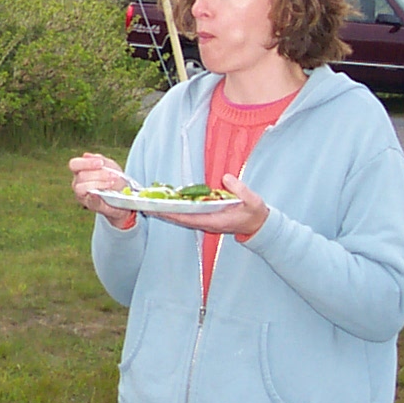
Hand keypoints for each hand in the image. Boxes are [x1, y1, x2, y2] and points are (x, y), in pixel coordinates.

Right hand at [69, 153, 136, 229]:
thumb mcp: (110, 166)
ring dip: (98, 184)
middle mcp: (78, 183)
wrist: (125, 196)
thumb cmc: (114, 179)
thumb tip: (86, 155)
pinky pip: (90, 200)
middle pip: (81, 176)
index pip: (74, 164)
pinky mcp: (90, 205)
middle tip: (112, 175)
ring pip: (82, 188)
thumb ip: (100, 160)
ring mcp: (82, 195)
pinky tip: (99, 194)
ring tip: (111, 183)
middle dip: (98, 174)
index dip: (85, 163)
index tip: (100, 163)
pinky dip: (94, 197)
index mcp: (80, 170)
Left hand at [155, 172, 269, 237]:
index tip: (159, 210)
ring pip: (182, 218)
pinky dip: (176, 209)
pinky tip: (166, 202)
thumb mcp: (254, 201)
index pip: (190, 218)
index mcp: (216, 220)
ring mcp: (205, 221)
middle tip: (145, 206)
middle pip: (181, 219)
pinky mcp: (206, 217)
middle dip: (164, 213)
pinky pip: (187, 214)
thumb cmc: (255, 213)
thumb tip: (226, 178)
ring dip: (167, 212)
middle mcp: (207, 223)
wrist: (258, 224)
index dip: (174, 214)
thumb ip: (241, 190)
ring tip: (150, 204)